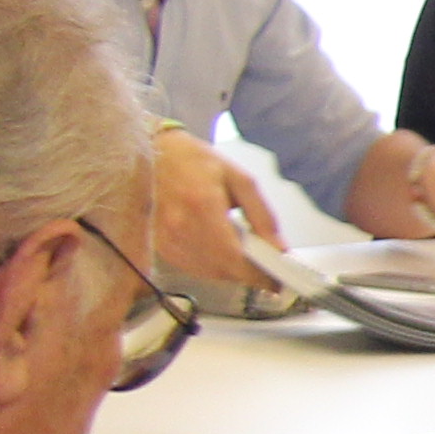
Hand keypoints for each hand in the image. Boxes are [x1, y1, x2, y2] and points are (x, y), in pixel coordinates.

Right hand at [148, 126, 276, 289]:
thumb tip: (279, 248)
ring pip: (206, 273)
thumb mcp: (241, 180)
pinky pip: (190, 267)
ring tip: (246, 259)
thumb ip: (262, 215)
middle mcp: (179, 225)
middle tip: (266, 271)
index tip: (276, 281)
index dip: (257, 275)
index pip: (233, 256)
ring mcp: (165, 237)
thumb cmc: (197, 162)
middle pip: (221, 269)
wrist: (155, 152)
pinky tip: (222, 255)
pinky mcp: (158, 243)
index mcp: (202, 204)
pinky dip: (211, 268)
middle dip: (248, 275)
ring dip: (231, 273)